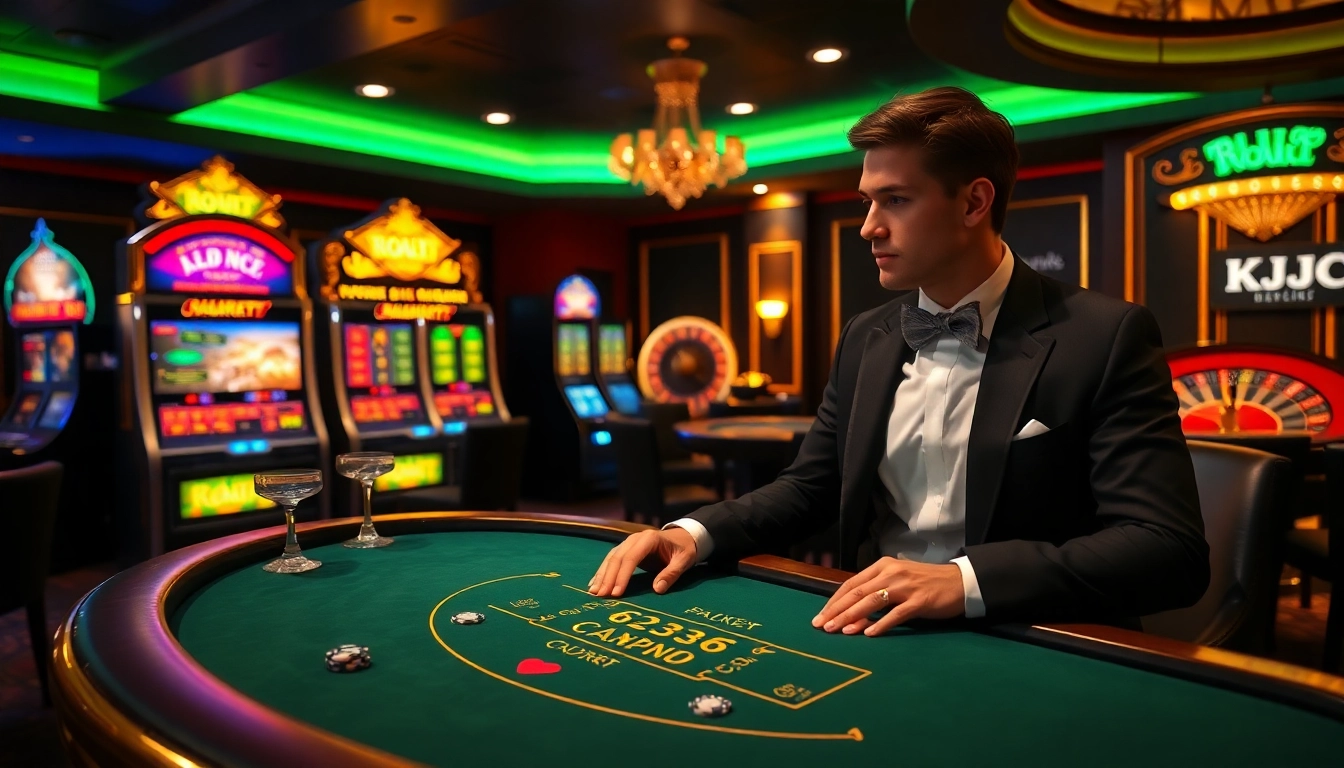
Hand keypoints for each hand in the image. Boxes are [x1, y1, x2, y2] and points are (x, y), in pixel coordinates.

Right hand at [588, 527, 697, 597]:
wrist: (683, 536)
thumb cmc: (683, 549)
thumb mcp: (683, 560)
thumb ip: (671, 573)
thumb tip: (657, 589)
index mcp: (649, 539)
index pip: (631, 558)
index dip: (622, 576)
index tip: (616, 593)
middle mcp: (635, 539)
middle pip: (617, 558)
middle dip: (607, 578)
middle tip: (600, 596)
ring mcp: (628, 542)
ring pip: (611, 558)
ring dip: (601, 576)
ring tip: (593, 593)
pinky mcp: (625, 549)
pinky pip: (611, 559)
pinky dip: (602, 572)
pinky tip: (594, 583)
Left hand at [812, 557, 964, 636]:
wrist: (959, 581)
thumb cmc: (925, 583)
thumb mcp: (897, 581)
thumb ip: (876, 593)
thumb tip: (851, 615)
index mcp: (882, 566)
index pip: (851, 584)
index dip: (834, 601)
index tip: (821, 616)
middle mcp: (891, 573)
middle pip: (857, 593)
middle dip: (837, 610)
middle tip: (821, 626)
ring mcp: (905, 587)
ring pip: (872, 602)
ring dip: (852, 617)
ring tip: (838, 630)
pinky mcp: (919, 601)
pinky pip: (896, 614)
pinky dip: (881, 624)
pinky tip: (868, 633)